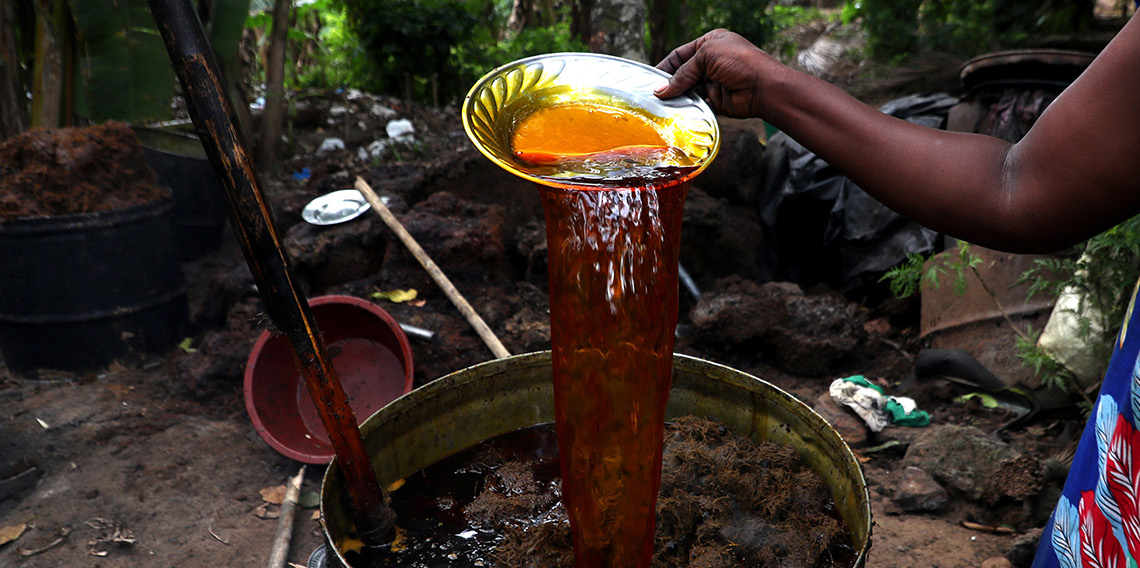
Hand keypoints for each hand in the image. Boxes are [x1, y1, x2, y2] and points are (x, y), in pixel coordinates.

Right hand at [654, 29, 778, 118]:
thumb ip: (683, 73)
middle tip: (656, 94)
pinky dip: (689, 108)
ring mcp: (714, 81)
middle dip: (671, 84)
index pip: (680, 54)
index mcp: (710, 43)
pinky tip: (679, 111)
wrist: (763, 87)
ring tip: (664, 104)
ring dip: (679, 97)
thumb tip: (661, 90)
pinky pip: (697, 104)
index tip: (652, 79)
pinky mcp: (716, 100)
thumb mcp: (707, 56)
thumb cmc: (740, 62)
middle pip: (683, 74)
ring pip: (689, 90)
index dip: (666, 66)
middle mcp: (711, 62)